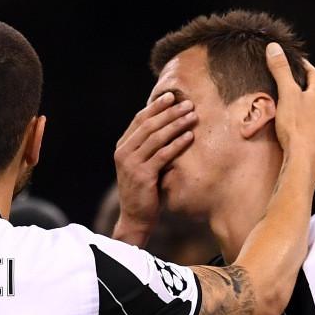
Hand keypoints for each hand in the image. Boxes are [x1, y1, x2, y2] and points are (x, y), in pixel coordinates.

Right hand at [114, 92, 197, 231]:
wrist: (135, 217)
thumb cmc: (145, 190)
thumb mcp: (143, 164)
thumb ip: (149, 146)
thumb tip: (167, 123)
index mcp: (122, 147)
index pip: (139, 120)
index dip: (156, 107)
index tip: (171, 96)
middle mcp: (123, 153)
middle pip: (149, 125)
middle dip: (169, 112)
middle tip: (187, 104)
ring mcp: (131, 164)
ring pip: (156, 138)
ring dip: (176, 125)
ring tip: (192, 116)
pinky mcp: (143, 176)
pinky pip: (162, 155)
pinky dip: (177, 144)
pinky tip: (189, 136)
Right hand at [266, 43, 314, 167]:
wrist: (303, 159)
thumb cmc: (295, 126)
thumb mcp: (286, 94)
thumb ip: (281, 71)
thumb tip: (274, 48)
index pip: (314, 74)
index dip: (306, 66)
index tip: (299, 62)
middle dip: (307, 88)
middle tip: (296, 84)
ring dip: (309, 109)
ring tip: (297, 109)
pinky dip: (309, 127)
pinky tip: (301, 131)